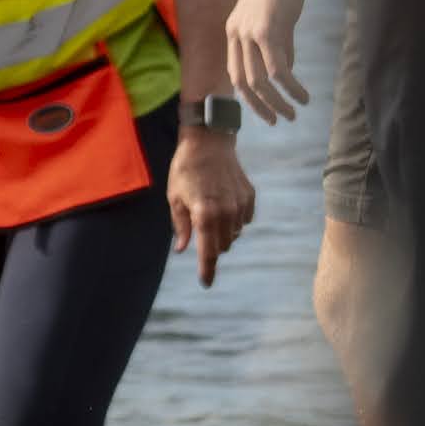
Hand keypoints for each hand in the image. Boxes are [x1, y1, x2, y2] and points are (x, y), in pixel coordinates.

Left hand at [166, 124, 254, 287]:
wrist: (210, 142)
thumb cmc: (185, 169)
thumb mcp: (175, 197)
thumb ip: (180, 226)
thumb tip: (182, 249)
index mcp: (204, 214)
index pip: (208, 251)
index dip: (207, 270)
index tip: (206, 283)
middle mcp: (226, 213)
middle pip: (221, 246)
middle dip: (210, 245)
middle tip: (199, 227)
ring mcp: (240, 206)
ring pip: (233, 235)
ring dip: (222, 232)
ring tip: (209, 210)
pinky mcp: (249, 198)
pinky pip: (243, 221)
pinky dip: (233, 220)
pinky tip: (223, 202)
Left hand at [224, 0, 310, 122]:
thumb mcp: (273, 20)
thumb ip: (276, 46)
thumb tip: (285, 74)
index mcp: (233, 32)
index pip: (234, 74)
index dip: (248, 97)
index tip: (264, 110)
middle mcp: (235, 35)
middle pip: (244, 83)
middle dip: (262, 107)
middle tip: (280, 120)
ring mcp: (249, 34)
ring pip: (261, 81)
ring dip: (278, 102)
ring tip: (295, 112)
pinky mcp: (267, 31)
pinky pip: (278, 70)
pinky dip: (291, 88)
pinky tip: (303, 96)